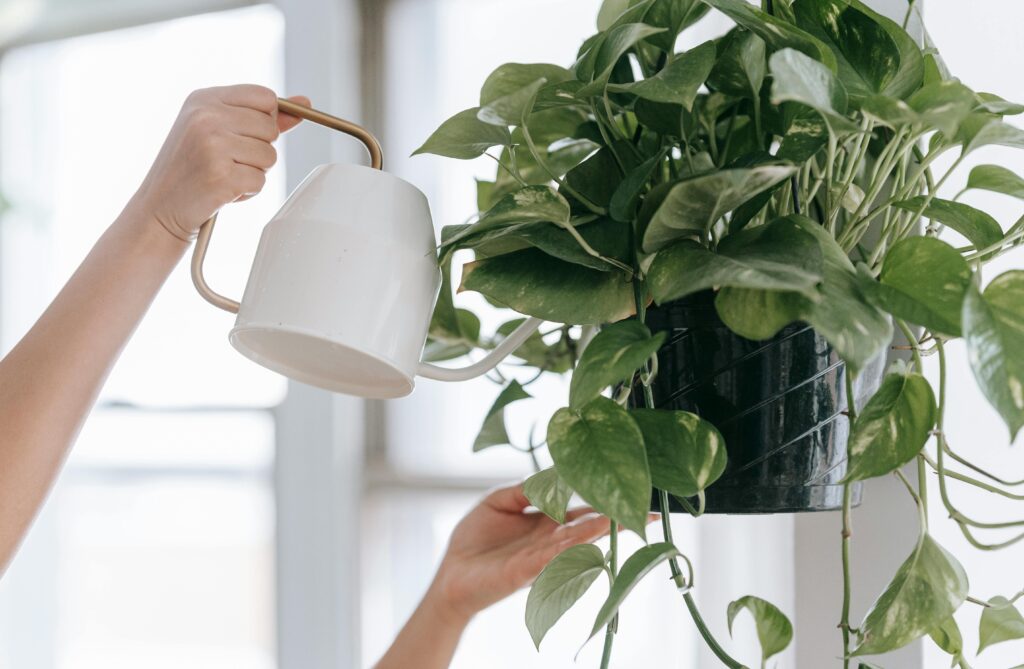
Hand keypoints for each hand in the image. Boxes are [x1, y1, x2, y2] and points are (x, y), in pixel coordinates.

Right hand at [129, 84, 307, 241]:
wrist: (159, 209)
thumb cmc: (191, 170)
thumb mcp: (218, 131)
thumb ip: (262, 116)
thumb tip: (304, 103)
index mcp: (204, 99)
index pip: (265, 96)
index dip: (266, 119)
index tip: (246, 135)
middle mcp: (206, 117)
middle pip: (271, 128)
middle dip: (258, 150)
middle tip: (228, 160)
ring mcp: (212, 146)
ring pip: (270, 156)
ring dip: (253, 172)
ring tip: (223, 174)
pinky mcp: (221, 176)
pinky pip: (260, 181)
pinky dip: (247, 191)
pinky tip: (222, 191)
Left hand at [427, 483, 610, 623]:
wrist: (451, 574)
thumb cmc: (474, 540)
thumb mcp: (498, 501)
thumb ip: (524, 488)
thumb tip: (550, 475)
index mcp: (546, 523)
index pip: (581, 510)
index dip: (602, 500)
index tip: (626, 489)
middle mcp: (549, 541)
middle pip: (587, 528)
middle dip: (614, 519)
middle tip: (644, 510)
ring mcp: (539, 558)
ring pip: (573, 542)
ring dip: (595, 531)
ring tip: (618, 519)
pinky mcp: (524, 572)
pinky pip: (548, 558)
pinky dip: (564, 549)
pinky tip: (580, 538)